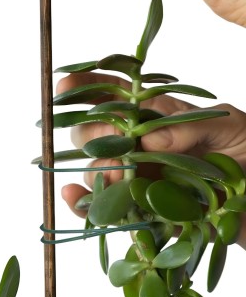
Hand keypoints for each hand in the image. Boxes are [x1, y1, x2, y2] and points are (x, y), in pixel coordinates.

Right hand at [56, 72, 245, 248]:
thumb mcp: (233, 127)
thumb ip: (190, 125)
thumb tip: (146, 138)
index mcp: (158, 118)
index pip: (115, 96)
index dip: (88, 87)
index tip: (66, 84)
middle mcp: (140, 147)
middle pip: (94, 133)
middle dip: (91, 132)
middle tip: (107, 138)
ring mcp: (135, 179)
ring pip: (94, 168)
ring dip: (93, 167)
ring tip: (112, 171)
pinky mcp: (137, 212)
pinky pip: (101, 209)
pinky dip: (82, 203)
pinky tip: (74, 194)